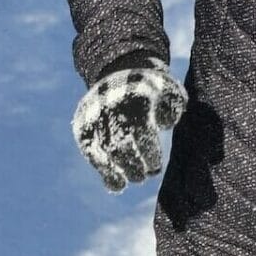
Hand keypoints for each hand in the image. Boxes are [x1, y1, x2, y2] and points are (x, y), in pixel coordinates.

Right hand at [72, 59, 186, 192]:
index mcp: (133, 99)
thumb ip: (172, 106)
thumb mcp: (168, 90)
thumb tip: (165, 124)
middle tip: (145, 175)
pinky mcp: (83, 126)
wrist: (122, 70)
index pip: (139, 132)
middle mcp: (110, 109)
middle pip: (120, 145)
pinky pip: (90, 152)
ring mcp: (94, 118)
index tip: (156, 166)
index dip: (148, 153)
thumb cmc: (153, 88)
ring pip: (103, 151)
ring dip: (117, 171)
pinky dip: (103, 170)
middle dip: (133, 165)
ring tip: (130, 181)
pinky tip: (116, 185)